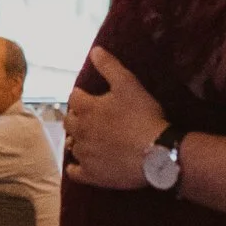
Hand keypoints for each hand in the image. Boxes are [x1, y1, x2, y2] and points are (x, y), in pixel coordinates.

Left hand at [63, 47, 166, 190]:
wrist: (157, 153)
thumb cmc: (143, 116)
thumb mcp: (128, 84)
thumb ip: (109, 66)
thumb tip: (94, 50)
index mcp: (86, 108)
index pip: (74, 97)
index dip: (82, 96)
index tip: (90, 97)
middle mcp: (79, 131)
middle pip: (69, 121)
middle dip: (77, 117)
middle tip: (90, 118)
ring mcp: (84, 155)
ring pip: (71, 145)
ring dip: (76, 140)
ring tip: (87, 139)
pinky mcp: (91, 175)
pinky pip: (75, 172)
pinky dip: (75, 167)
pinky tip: (80, 165)